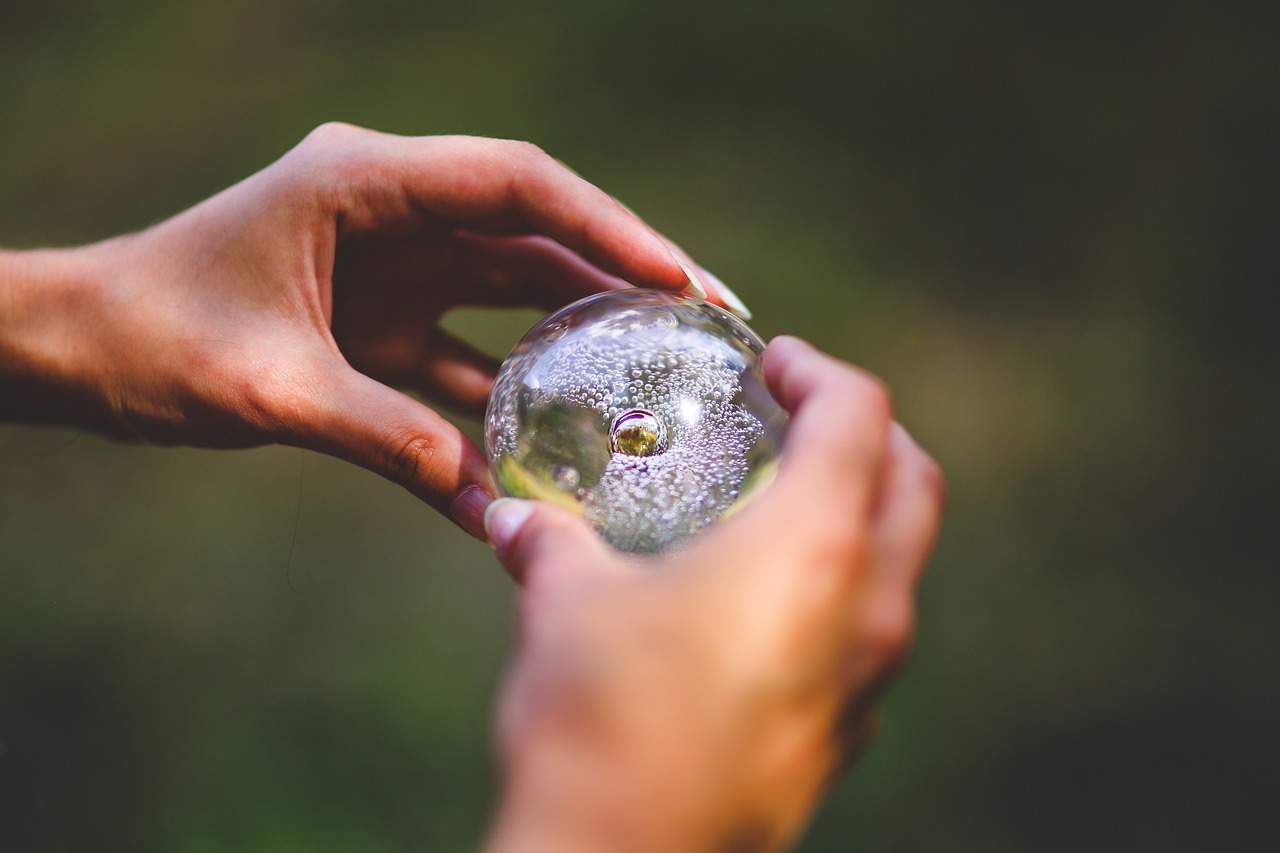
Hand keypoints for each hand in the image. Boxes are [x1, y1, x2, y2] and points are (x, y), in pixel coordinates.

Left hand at [0, 124, 725, 536]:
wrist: (83, 350)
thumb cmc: (150, 337)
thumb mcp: (263, 385)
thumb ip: (376, 431)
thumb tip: (483, 495)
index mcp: (361, 180)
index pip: (515, 185)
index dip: (607, 226)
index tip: (678, 278)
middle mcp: (392, 212)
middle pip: (534, 233)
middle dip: (622, 275)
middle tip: (710, 319)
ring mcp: (394, 268)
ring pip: (514, 293)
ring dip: (582, 336)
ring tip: (663, 378)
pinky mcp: (385, 324)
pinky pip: (467, 362)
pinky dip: (507, 406)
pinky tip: (554, 460)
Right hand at [483, 337, 943, 852]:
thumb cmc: (600, 718)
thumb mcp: (564, 605)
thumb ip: (549, 543)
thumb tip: (514, 518)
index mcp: (816, 547)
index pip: (859, 416)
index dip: (819, 371)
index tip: (774, 365)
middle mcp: (867, 608)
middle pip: (913, 484)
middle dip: (867, 434)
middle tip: (797, 416)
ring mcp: (867, 681)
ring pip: (902, 564)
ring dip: (860, 514)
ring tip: (776, 505)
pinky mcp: (844, 735)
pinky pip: (870, 636)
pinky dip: (840, 590)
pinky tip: (759, 604)